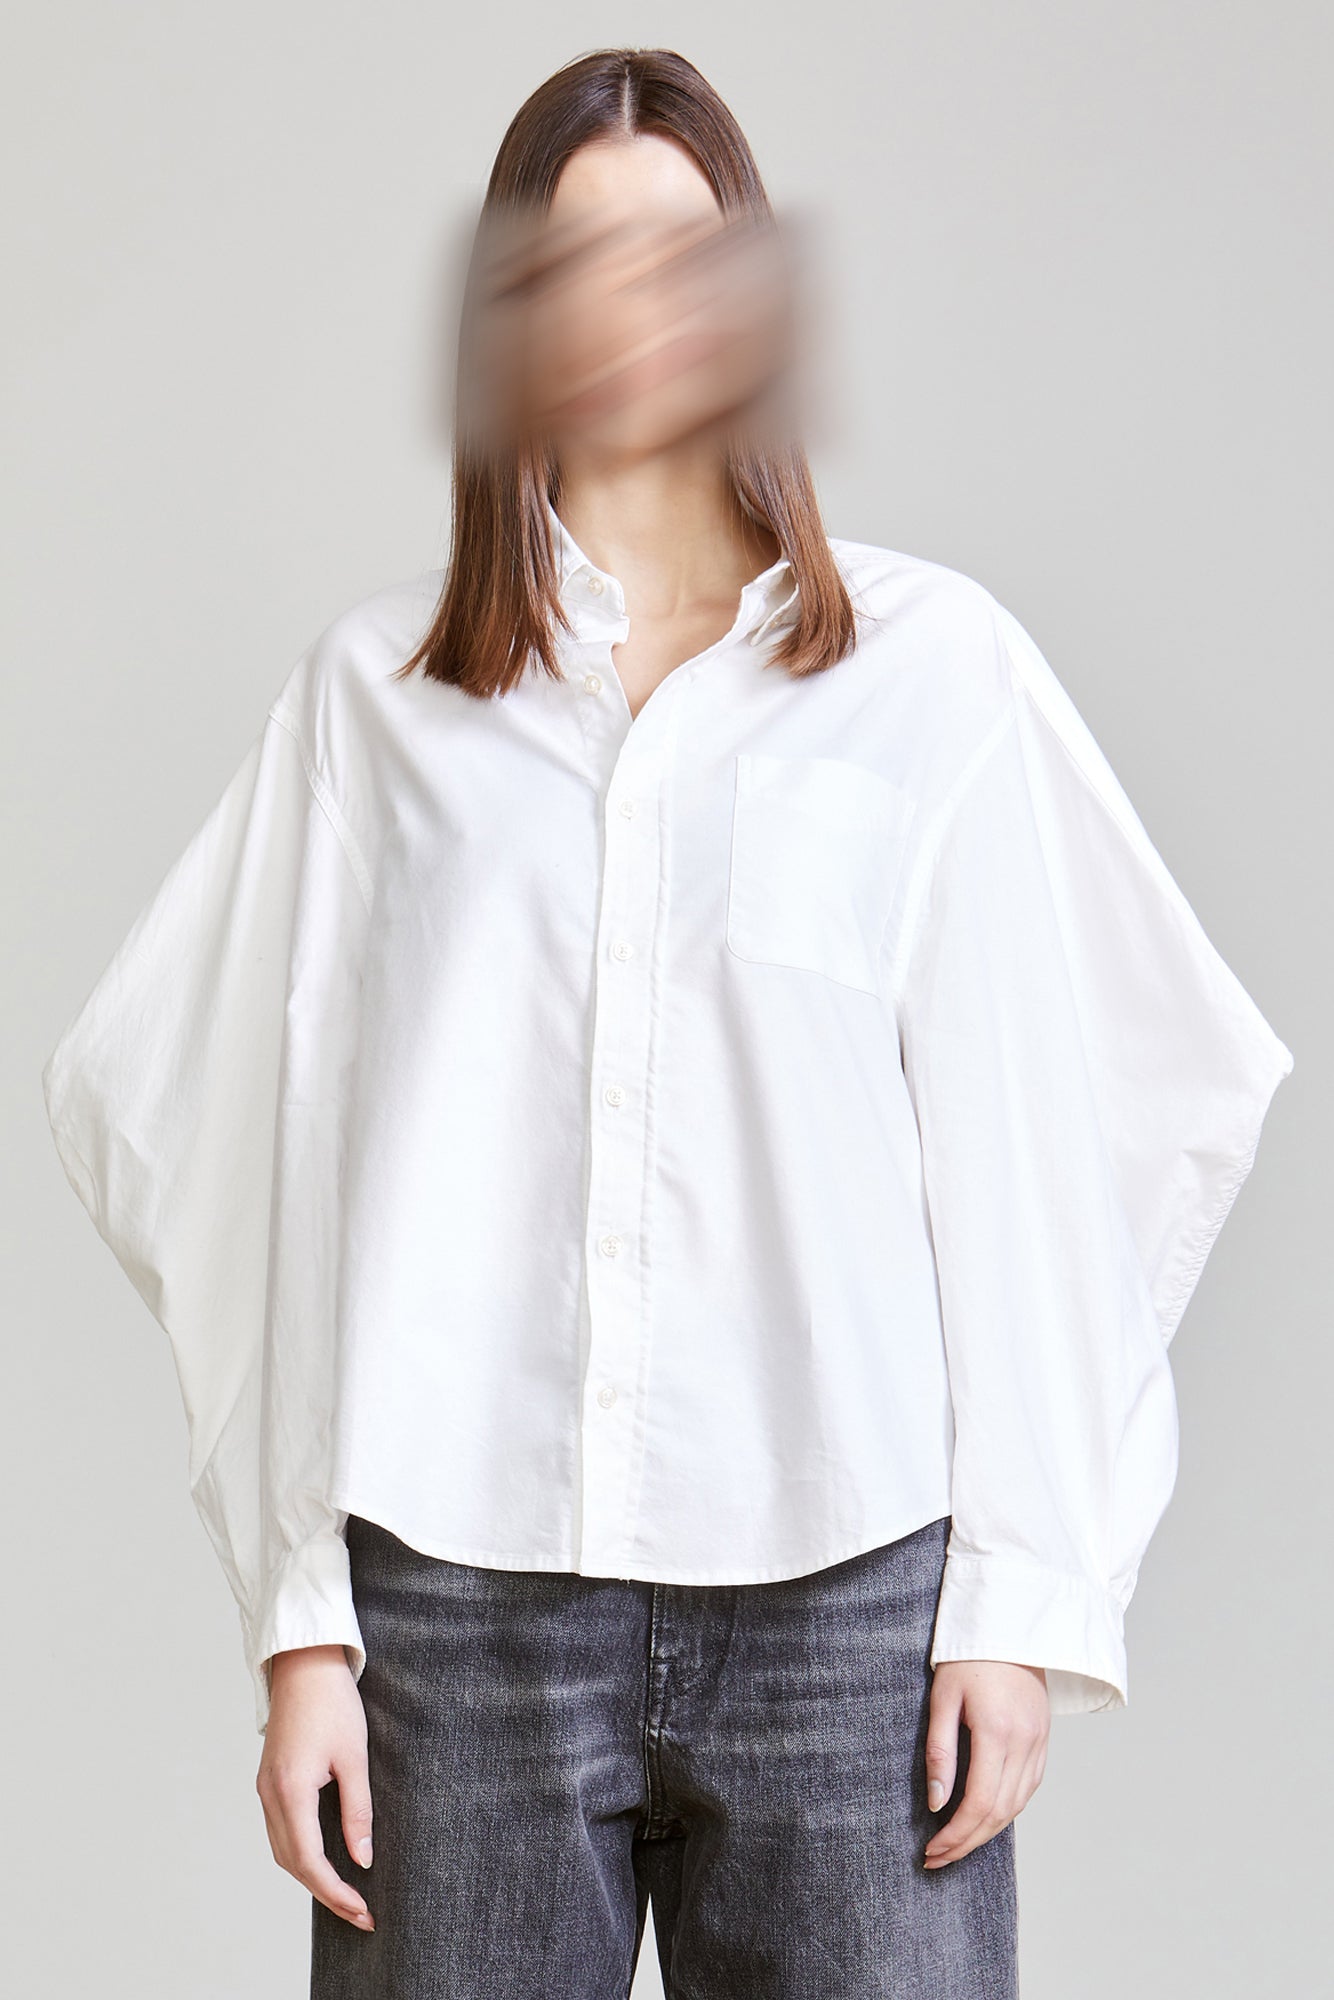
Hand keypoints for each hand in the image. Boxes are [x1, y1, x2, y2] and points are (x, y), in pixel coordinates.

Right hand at [255, 1644, 375, 1930]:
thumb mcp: (354, 1756)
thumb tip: (363, 1860)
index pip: (310, 1861)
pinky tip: (325, 1858)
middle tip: (360, 1913)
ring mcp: (265, 1788)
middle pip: (292, 1863)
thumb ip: (358, 1811)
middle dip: (325, 1893)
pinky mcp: (269, 1779)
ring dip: (311, 1876)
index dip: (335, 1892)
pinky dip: (300, 1853)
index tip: (362, 1911)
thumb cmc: (332, 1702)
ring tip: (346, 1893)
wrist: (303, 1661)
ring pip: (283, 1850)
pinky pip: (280, 1830)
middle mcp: (270, 1794)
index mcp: (291, 1791)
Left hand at [922, 1660, 1048, 1867]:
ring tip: (957, 1844)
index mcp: (997, 1732)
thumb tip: (936, 1802)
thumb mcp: (942, 1698)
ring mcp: (1039, 1742)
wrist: (1010, 1624)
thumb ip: (940, 1751)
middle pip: (999, 1812)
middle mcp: (1024, 1742)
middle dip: (968, 1842)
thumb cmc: (968, 1656)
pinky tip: (985, 1816)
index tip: (931, 1850)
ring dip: (987, 1831)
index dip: (955, 1835)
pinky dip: (1006, 1809)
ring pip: (1017, 1805)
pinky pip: (1028, 1788)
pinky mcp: (1044, 1739)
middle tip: (938, 1858)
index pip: (978, 1803)